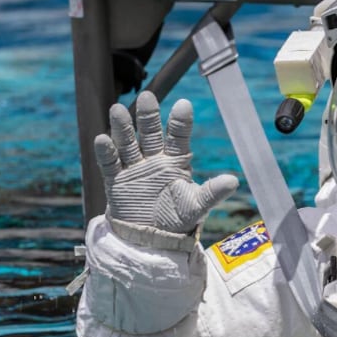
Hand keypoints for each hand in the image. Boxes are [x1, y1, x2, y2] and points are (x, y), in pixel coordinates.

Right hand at [94, 92, 238, 244]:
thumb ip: (212, 193)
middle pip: (150, 134)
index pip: (178, 138)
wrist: (153, 240)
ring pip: (128, 143)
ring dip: (123, 128)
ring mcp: (134, 168)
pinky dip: (106, 152)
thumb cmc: (178, 220)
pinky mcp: (117, 181)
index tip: (184, 104)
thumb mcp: (197, 206)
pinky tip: (102, 139)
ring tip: (118, 110)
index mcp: (176, 161)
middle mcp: (154, 160)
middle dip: (148, 117)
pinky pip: (110, 164)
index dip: (180, 122)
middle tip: (148, 96)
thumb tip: (233, 181)